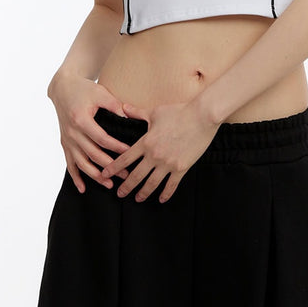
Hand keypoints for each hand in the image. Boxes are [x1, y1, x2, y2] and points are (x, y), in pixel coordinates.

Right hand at [48, 74, 131, 194]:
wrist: (63, 88)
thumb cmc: (84, 89)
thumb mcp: (101, 93)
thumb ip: (115, 106)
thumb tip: (130, 118)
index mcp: (81, 120)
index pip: (102, 139)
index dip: (116, 147)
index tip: (130, 153)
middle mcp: (72, 132)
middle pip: (92, 154)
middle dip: (110, 167)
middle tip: (126, 175)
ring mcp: (67, 140)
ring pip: (81, 163)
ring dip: (95, 176)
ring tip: (109, 184)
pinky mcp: (65, 143)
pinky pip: (69, 163)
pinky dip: (75, 177)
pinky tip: (83, 188)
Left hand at [100, 100, 220, 203]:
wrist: (202, 116)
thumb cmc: (178, 111)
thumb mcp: (155, 112)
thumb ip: (137, 113)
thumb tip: (123, 107)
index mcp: (145, 142)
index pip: (124, 159)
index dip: (113, 168)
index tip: (104, 174)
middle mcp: (154, 155)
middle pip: (135, 175)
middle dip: (126, 186)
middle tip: (119, 194)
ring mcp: (168, 163)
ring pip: (152, 183)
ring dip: (143, 193)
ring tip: (138, 199)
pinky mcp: (181, 168)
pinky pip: (171, 185)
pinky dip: (166, 194)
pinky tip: (161, 199)